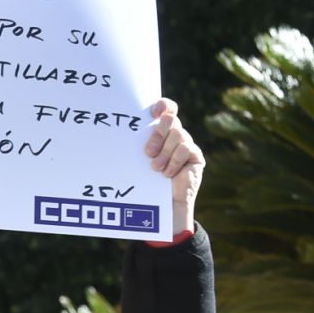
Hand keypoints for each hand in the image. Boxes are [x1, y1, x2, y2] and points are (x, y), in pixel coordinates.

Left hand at [144, 98, 203, 234]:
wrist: (161, 206)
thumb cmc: (145, 182)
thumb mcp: (138, 161)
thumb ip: (136, 146)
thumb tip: (117, 132)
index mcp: (161, 132)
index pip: (166, 109)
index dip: (163, 105)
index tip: (153, 111)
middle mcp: (175, 135)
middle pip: (171, 119)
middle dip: (158, 133)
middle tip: (147, 152)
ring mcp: (187, 144)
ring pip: (178, 134)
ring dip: (164, 153)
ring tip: (155, 168)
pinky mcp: (196, 156)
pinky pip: (186, 149)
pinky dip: (174, 161)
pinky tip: (167, 174)